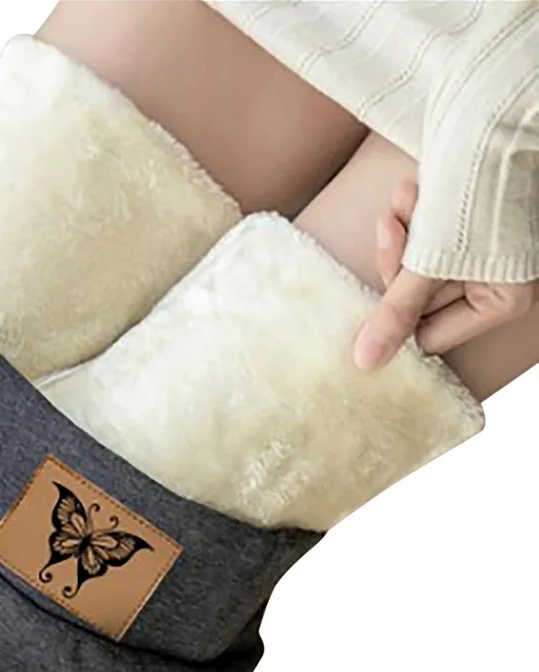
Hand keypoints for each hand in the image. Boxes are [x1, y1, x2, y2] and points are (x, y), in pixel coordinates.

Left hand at [354, 181, 537, 369]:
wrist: (494, 112)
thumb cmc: (478, 187)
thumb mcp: (431, 259)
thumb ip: (397, 311)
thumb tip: (365, 363)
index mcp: (503, 301)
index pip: (427, 337)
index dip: (401, 313)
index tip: (393, 284)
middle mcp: (494, 282)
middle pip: (414, 302)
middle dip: (400, 262)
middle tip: (395, 225)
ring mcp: (477, 253)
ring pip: (411, 267)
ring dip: (402, 231)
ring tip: (411, 195)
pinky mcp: (459, 224)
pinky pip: (417, 237)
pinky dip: (409, 214)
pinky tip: (415, 187)